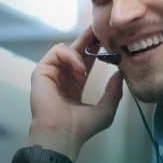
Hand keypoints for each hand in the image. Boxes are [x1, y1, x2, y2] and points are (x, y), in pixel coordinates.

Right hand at [29, 25, 123, 157]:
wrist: (62, 134)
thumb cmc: (81, 127)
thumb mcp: (106, 109)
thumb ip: (114, 92)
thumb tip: (121, 74)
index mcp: (75, 83)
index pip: (86, 59)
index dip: (96, 48)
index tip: (110, 39)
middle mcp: (62, 75)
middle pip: (76, 49)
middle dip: (89, 38)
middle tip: (101, 28)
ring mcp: (51, 72)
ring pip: (66, 48)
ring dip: (80, 52)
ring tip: (87, 66)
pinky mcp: (42, 70)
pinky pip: (57, 51)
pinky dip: (70, 56)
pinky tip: (79, 69)